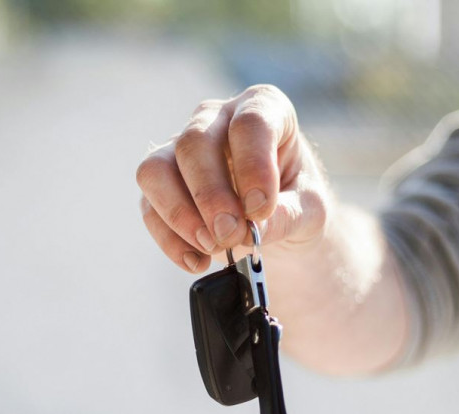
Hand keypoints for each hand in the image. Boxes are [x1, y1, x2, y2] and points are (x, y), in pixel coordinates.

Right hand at [137, 84, 330, 272]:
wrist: (274, 219)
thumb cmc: (295, 200)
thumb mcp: (309, 210)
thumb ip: (287, 216)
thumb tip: (249, 230)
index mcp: (263, 108)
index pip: (250, 123)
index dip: (253, 167)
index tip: (261, 210)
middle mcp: (215, 119)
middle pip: (194, 143)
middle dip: (210, 196)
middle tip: (231, 235)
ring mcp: (180, 148)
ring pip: (156, 169)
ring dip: (180, 214)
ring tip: (211, 247)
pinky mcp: (160, 184)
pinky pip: (149, 206)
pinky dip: (170, 239)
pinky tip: (197, 260)